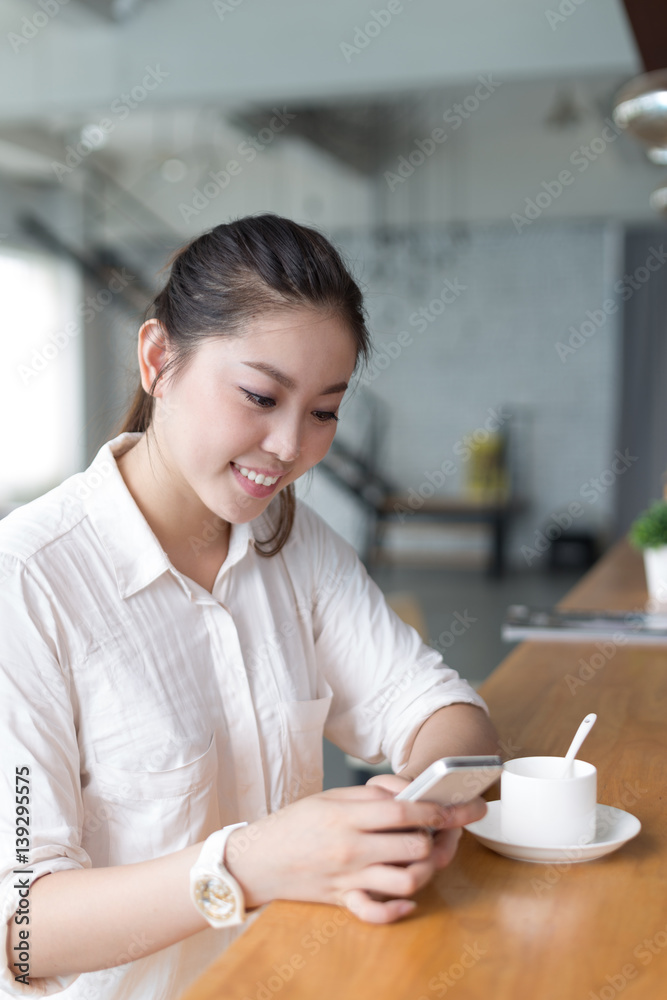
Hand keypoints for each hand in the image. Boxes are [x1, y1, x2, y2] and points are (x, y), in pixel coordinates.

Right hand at [225, 782, 484, 924]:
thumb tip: (409, 794)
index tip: (455, 808)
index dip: (435, 810)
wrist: (257, 859)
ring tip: (426, 858)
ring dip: (425, 870)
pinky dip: (398, 908)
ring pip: (406, 880)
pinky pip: (377, 913)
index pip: (403, 812)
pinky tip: (406, 896)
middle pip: (414, 847)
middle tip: (445, 833)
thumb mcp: (330, 796)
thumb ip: (371, 795)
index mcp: (347, 816)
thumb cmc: (295, 823)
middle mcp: (351, 848)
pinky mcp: (343, 900)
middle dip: (439, 839)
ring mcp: (349, 877)